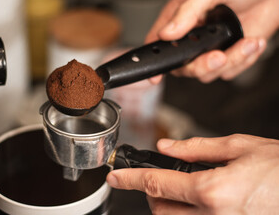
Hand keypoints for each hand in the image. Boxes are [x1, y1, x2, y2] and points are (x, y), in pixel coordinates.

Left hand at [106, 134, 278, 213]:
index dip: (129, 179)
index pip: (156, 184)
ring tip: (180, 189)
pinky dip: (187, 213)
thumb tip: (169, 146)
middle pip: (160, 210)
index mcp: (213, 191)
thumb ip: (197, 148)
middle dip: (150, 193)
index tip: (116, 177)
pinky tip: (198, 201)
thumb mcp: (239, 147)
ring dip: (167, 206)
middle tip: (157, 178)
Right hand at [148, 0, 278, 83]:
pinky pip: (231, 71)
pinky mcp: (229, 53)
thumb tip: (167, 33)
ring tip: (247, 42)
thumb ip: (187, 12)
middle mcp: (192, 36)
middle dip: (202, 66)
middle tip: (218, 56)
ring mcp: (211, 47)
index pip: (158, 44)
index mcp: (179, 18)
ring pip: (208, 73)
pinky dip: (245, 60)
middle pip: (183, 67)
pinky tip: (252, 41)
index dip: (156, 63)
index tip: (157, 77)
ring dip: (231, 61)